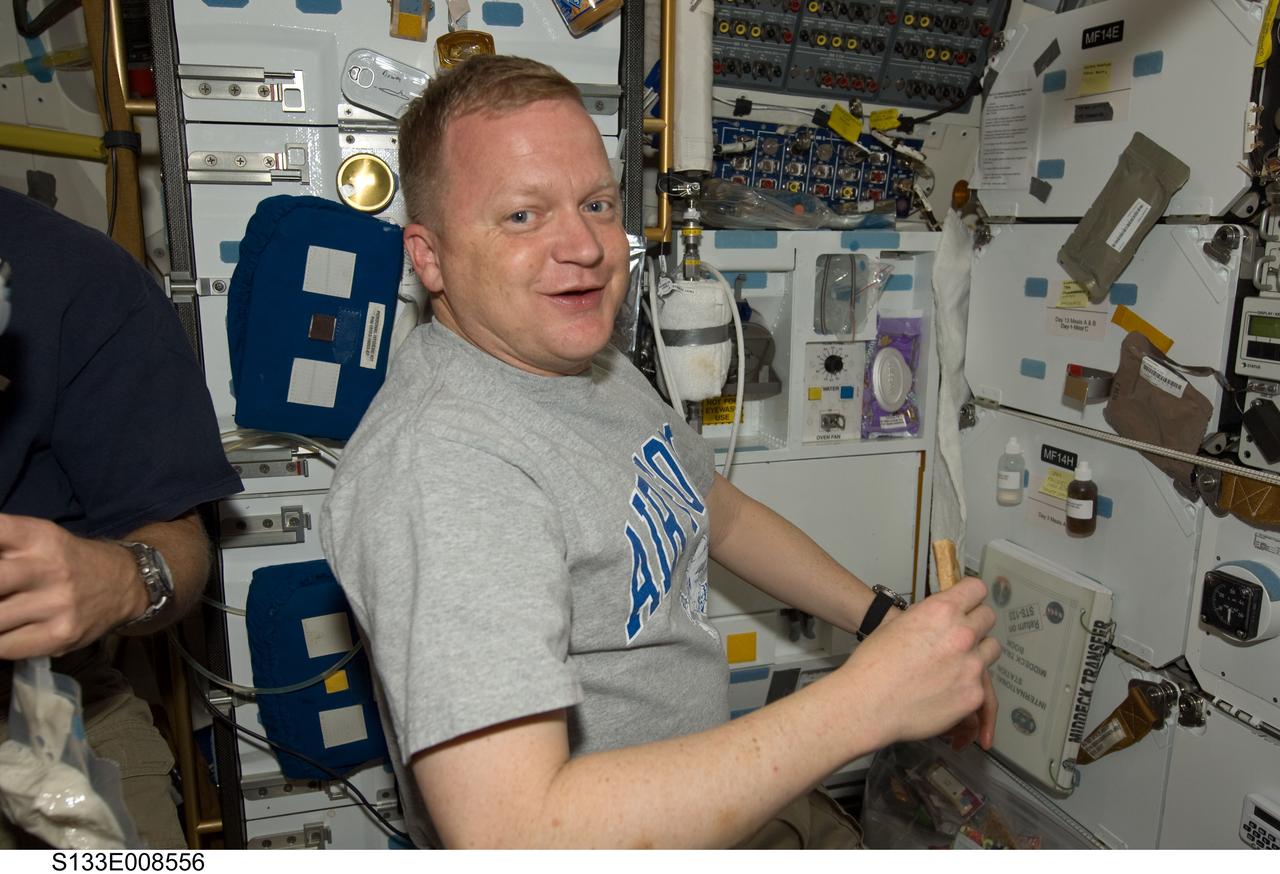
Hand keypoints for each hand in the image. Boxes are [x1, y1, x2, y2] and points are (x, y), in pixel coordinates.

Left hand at [0, 513, 145, 659]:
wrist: (124, 584)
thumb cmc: (65, 560)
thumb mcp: (37, 539)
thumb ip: (1, 548)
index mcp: (37, 537)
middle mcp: (48, 568)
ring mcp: (55, 605)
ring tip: (1, 610)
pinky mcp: (59, 636)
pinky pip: (4, 647)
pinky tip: (5, 631)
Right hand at [842, 576, 1000, 750]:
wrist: (868, 704)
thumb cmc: (873, 665)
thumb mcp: (898, 624)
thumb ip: (929, 618)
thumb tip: (941, 620)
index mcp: (941, 611)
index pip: (976, 589)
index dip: (970, 596)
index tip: (967, 603)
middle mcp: (962, 634)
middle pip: (988, 617)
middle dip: (975, 624)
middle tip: (960, 636)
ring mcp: (972, 665)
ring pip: (991, 649)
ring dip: (978, 652)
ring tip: (956, 664)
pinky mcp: (974, 694)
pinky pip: (982, 684)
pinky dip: (968, 686)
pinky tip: (947, 691)